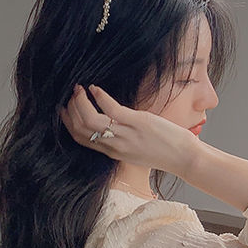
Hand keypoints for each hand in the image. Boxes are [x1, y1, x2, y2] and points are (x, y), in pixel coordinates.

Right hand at [60, 84, 199, 177]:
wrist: (183, 158)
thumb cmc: (163, 152)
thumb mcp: (136, 150)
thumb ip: (122, 139)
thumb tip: (113, 122)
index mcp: (113, 152)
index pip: (81, 139)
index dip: (68, 123)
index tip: (63, 109)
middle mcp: (115, 145)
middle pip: (80, 128)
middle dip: (70, 109)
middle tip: (71, 94)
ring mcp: (125, 135)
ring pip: (89, 119)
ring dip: (80, 101)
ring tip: (79, 89)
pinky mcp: (136, 123)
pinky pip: (110, 108)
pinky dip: (99, 96)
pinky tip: (96, 88)